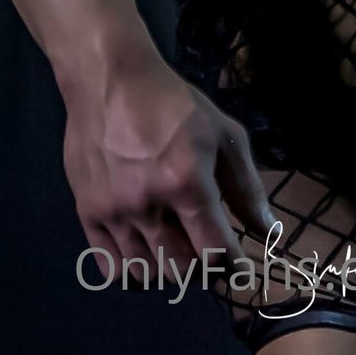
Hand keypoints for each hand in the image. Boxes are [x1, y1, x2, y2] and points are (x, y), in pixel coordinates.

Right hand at [62, 49, 277, 287]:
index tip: (238, 265)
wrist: (110, 80)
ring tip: (178, 249)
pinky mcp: (87, 212)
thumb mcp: (222, 134)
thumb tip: (268, 232)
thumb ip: (246, 187)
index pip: (214, 252)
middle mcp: (147, 203)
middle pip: (181, 270)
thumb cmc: (173, 103)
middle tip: (208, 251)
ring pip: (147, 274)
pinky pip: (111, 268)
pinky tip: (146, 251)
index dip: (232, 265)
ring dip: (169, 270)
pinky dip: (133, 271)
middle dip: (203, 269)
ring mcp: (113, 211)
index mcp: (185, 181)